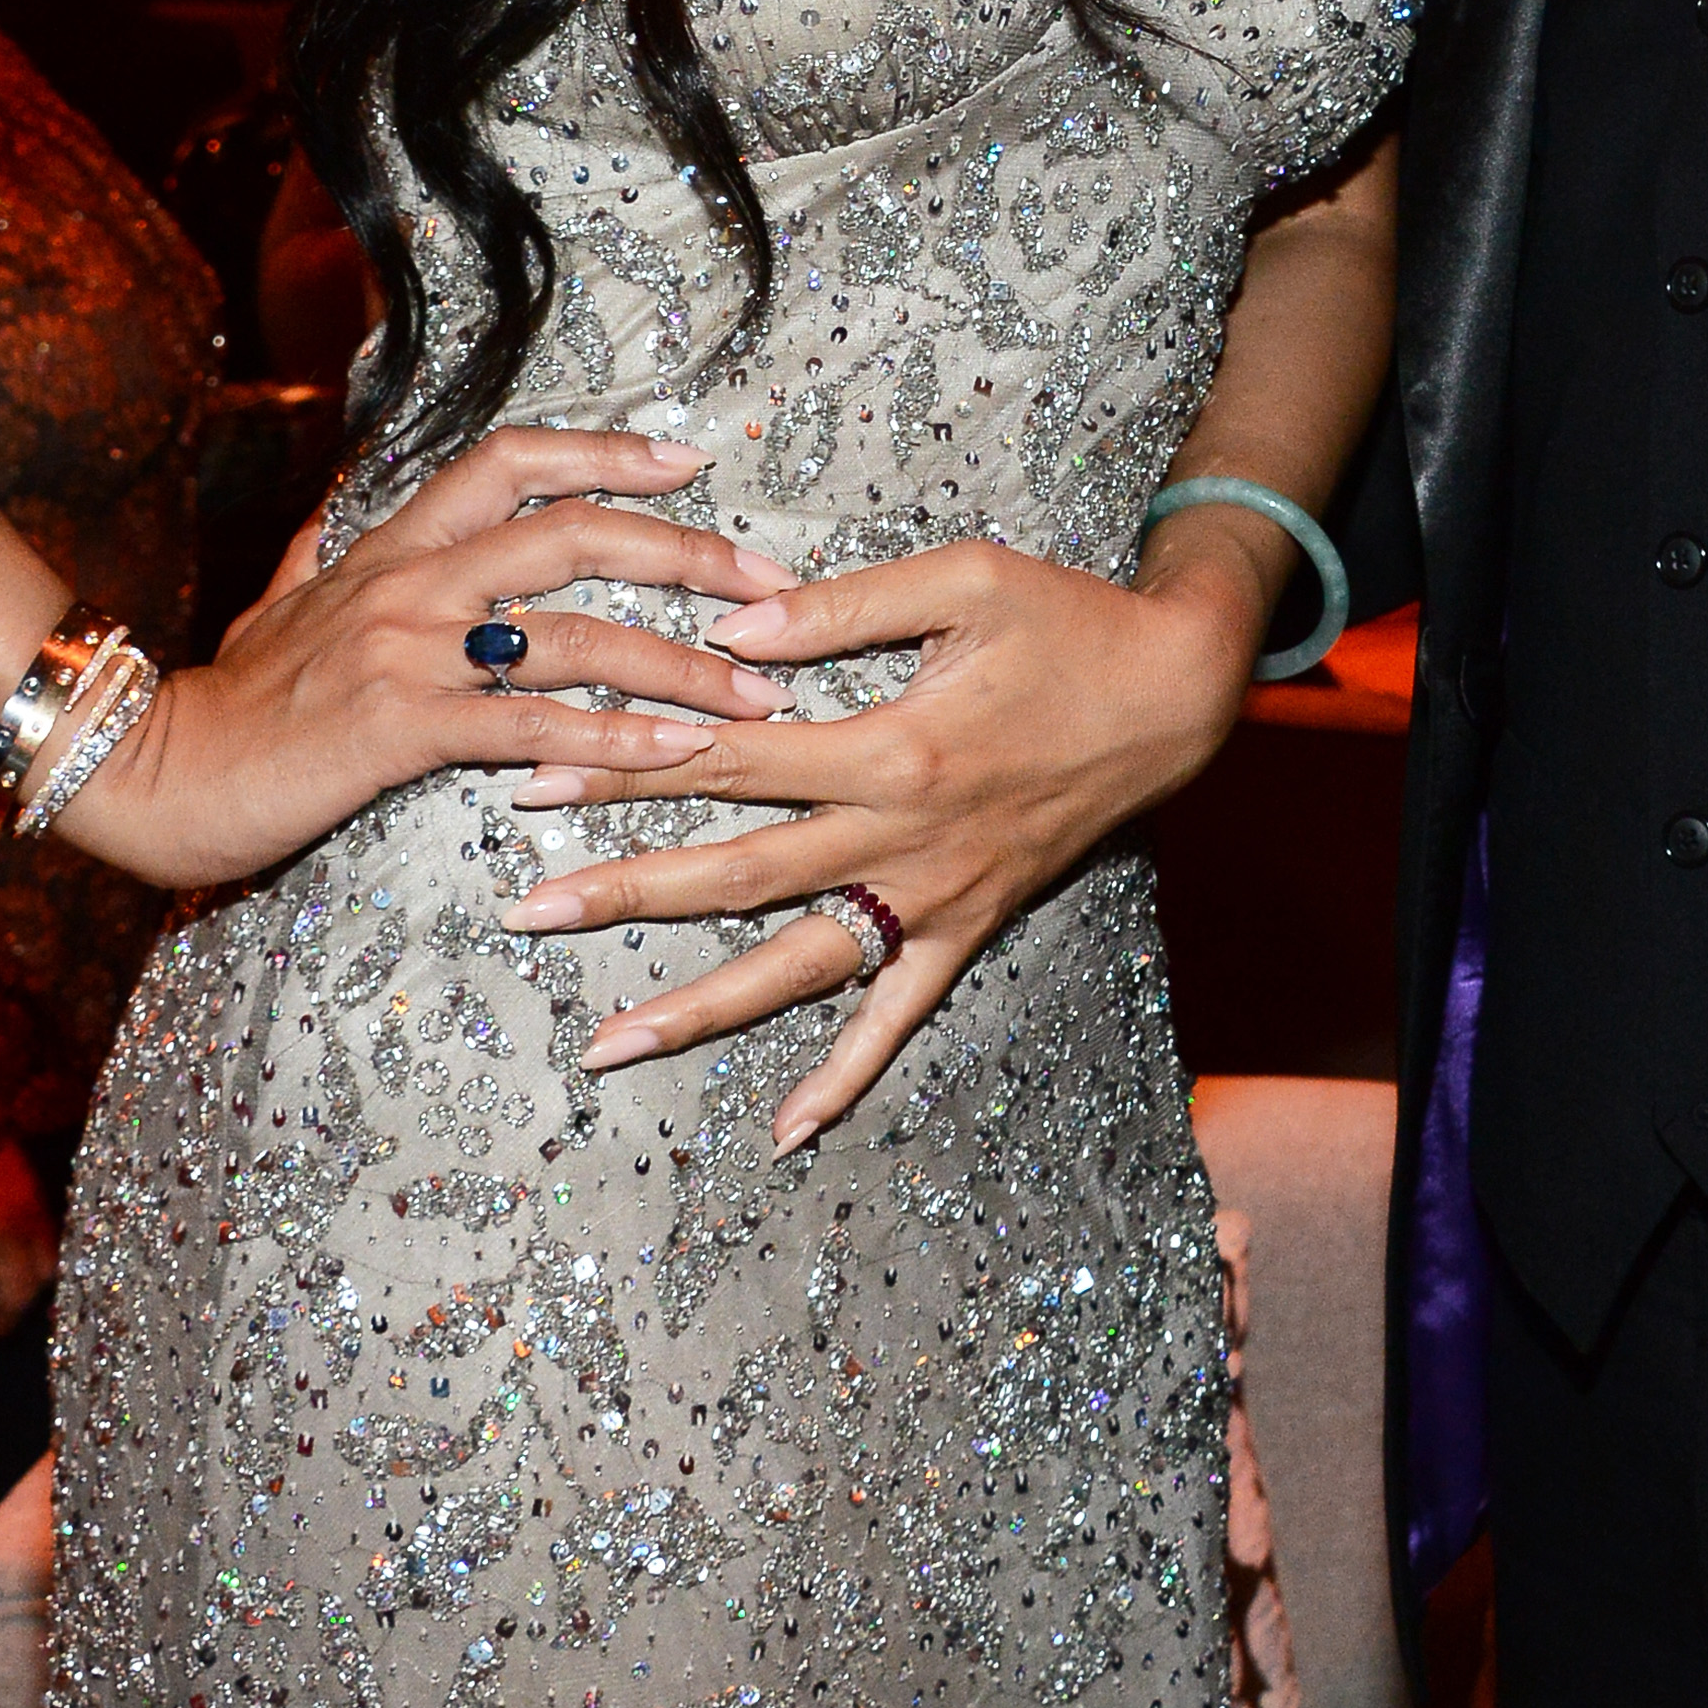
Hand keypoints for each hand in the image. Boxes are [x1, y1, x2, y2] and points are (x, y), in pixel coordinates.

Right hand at [51, 426, 795, 890]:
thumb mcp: (279, 605)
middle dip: (688, 552)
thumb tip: (335, 517)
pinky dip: (619, 739)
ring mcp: (406, 650)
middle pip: (575, 532)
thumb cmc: (228, 701)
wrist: (147, 768)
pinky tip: (683, 752)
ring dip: (682, 664)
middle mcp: (409, 580)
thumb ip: (323, 557)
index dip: (606, 448)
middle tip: (772, 584)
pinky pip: (533, 726)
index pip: (512, 460)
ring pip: (575, 636)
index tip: (689, 452)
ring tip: (760, 693)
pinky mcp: (399, 728)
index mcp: (391, 544)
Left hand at [497, 530, 1267, 1145]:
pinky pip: (900, 1015)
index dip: (628, 766)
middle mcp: (906, 836)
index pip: (730, 758)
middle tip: (528, 913)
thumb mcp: (965, 578)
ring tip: (609, 1045)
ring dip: (702, 1009)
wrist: (1178, 692)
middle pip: (739, 873)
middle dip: (626, 893)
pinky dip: (845, 1075)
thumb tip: (726, 635)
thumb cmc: (1070, 620)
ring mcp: (937, 895)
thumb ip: (841, 608)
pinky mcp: (969, 925)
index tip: (537, 777)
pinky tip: (787, 1129)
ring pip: (801, 964)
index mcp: (895, 745)